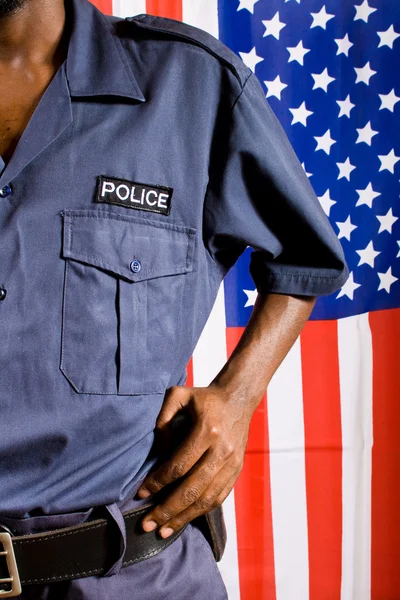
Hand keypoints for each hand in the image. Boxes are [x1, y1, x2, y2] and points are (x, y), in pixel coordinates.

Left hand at [137, 384, 251, 537]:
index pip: (178, 465)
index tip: (141, 494)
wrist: (238, 398)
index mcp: (207, 430)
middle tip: (146, 524)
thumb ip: (163, 419)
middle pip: (192, 489)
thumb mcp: (178, 395)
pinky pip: (219, 497)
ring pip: (207, 498)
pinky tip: (185, 519)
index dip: (158, 482)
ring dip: (184, 517)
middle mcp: (222, 450)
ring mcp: (233, 463)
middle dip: (167, 510)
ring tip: (163, 530)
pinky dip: (201, 511)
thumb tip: (158, 452)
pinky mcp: (237, 470)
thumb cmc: (204, 397)